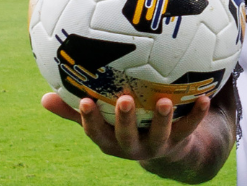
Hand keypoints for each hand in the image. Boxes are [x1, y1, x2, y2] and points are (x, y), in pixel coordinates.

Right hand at [41, 92, 209, 162]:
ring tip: (165, 101)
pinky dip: (197, 113)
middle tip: (125, 100)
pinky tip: (204, 97)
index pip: (95, 131)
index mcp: (110, 141)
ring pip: (159, 135)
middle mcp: (132, 147)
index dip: (89, 118)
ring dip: (162, 119)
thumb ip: (74, 110)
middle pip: (126, 136)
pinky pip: (189, 127)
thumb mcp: (100, 122)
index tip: (84, 99)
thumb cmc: (124, 127)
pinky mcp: (179, 140)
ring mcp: (156, 145)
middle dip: (125, 120)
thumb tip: (42, 97)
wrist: (163, 150)